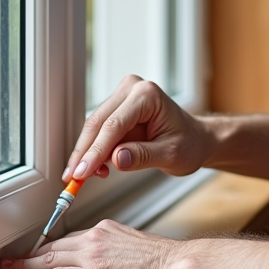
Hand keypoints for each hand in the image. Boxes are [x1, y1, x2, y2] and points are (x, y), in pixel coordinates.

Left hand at [1, 220, 176, 268]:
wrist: (172, 264)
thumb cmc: (160, 260)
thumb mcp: (132, 243)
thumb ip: (113, 247)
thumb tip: (104, 258)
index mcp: (104, 230)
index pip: (68, 239)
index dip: (48, 248)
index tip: (36, 253)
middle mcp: (94, 238)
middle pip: (53, 247)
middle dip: (29, 255)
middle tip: (11, 260)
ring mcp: (91, 255)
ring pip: (48, 259)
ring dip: (24, 267)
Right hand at [64, 75, 211, 182]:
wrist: (195, 140)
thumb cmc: (189, 144)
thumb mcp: (171, 155)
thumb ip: (143, 156)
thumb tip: (116, 159)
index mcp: (147, 95)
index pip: (114, 124)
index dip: (95, 151)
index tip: (82, 173)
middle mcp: (131, 89)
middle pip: (98, 124)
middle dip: (84, 153)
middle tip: (72, 179)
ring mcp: (122, 97)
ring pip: (94, 128)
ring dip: (87, 154)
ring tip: (82, 178)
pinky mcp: (117, 109)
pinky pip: (99, 131)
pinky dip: (93, 152)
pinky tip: (93, 170)